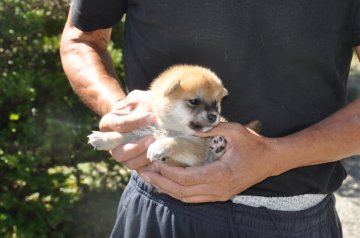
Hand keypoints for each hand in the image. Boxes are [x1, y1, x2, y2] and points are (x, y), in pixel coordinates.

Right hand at [99, 90, 156, 169]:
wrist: (148, 116)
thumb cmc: (141, 105)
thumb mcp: (139, 99)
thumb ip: (140, 104)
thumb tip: (149, 113)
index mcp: (108, 124)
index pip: (118, 125)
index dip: (134, 122)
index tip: (152, 117)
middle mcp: (111, 143)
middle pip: (117, 151)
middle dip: (135, 146)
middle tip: (152, 137)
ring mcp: (123, 154)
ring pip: (128, 163)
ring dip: (142, 156)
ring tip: (156, 146)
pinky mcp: (135, 162)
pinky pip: (140, 170)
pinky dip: (149, 166)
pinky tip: (159, 158)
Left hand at [139, 122, 278, 202]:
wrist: (271, 160)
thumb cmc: (254, 145)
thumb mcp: (233, 131)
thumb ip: (210, 129)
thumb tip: (189, 128)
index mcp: (220, 174)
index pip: (186, 178)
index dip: (168, 172)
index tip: (155, 161)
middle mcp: (218, 189)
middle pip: (182, 192)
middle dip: (161, 183)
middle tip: (143, 174)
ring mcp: (219, 194)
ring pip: (186, 198)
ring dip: (167, 189)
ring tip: (151, 179)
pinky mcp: (220, 194)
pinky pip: (194, 197)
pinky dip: (179, 192)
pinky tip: (169, 184)